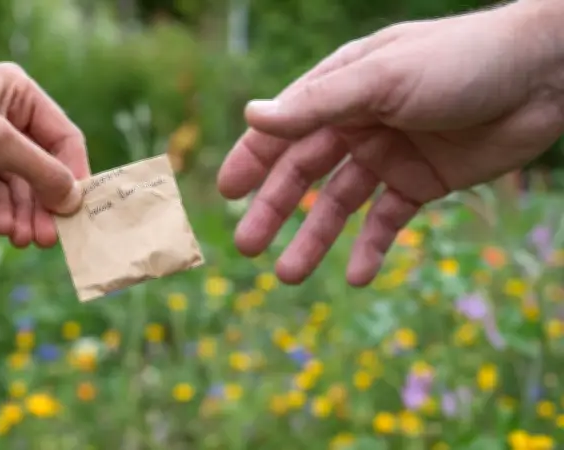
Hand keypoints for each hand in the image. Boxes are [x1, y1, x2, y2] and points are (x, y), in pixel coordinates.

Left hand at [0, 62, 88, 248]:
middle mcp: (8, 117)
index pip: (63, 138)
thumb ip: (39, 169)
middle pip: (44, 168)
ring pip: (22, 187)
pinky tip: (5, 230)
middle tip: (50, 239)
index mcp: (18, 93)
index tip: (77, 211)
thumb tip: (75, 198)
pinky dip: (4, 213)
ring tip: (23, 240)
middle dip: (45, 203)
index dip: (72, 175)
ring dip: (25, 214)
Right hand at [217, 0, 563, 285]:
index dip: (254, 159)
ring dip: (316, 239)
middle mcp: (359, 123)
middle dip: (276, 211)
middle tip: (247, 248)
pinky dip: (371, 247)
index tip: (227, 193)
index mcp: (342, 90)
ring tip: (289, 275)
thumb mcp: (382, 79)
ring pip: (341, 204)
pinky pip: (388, 220)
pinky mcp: (423, 182)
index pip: (286, 129)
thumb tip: (252, 116)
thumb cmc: (460, 61)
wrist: (545, 75)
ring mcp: (390, 154)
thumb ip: (316, 104)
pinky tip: (356, 276)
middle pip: (305, 173)